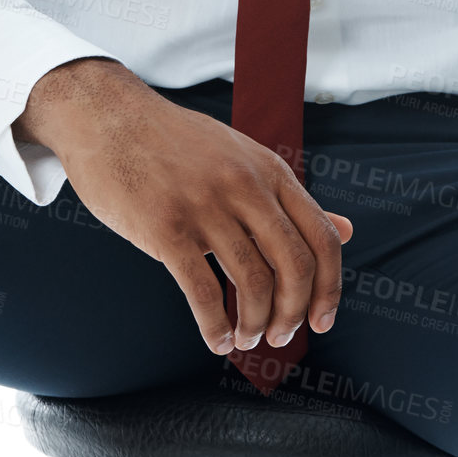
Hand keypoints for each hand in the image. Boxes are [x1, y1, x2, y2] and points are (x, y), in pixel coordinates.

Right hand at [12, 58, 353, 354]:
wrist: (109, 117)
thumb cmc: (176, 144)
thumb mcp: (243, 158)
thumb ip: (290, 199)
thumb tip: (348, 230)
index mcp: (269, 169)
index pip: (322, 237)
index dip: (329, 288)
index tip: (321, 321)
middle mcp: (245, 184)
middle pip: (296, 265)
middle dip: (294, 314)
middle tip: (279, 336)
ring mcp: (206, 205)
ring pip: (254, 284)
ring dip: (255, 325)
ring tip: (243, 338)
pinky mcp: (166, 227)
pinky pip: (203, 292)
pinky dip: (215, 328)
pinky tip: (214, 339)